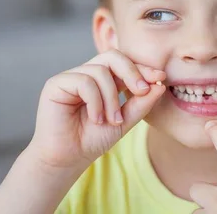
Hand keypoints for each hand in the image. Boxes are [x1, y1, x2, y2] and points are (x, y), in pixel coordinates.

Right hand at [25, 49, 165, 169]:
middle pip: (113, 57)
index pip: (124, 64)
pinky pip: (84, 81)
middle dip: (132, 72)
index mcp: (103, 80)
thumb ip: (141, 103)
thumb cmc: (93, 140)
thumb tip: (160, 84)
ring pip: (101, 71)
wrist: (68, 159)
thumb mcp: (125, 121)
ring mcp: (71, 77)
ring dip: (112, 98)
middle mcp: (87, 74)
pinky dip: (96, 101)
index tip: (160, 78)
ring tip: (112, 120)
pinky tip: (96, 119)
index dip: (142, 68)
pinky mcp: (56, 84)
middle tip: (142, 91)